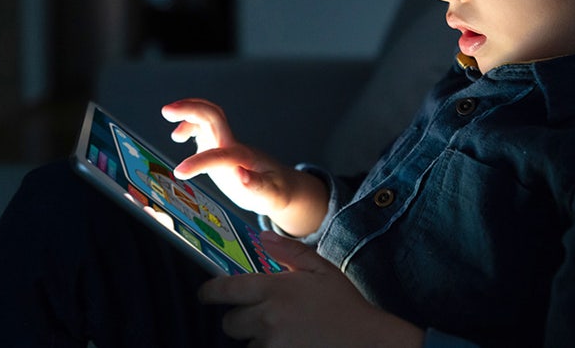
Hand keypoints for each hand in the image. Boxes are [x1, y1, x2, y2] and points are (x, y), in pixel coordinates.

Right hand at [163, 99, 326, 234]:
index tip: (180, 172)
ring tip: (169, 117)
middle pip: (214, 117)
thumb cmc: (276, 191)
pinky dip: (189, 124)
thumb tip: (242, 176)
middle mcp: (233, 146)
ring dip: (189, 112)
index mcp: (244, 157)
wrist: (280, 186)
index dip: (199, 162)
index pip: (219, 154)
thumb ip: (257, 186)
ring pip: (208, 117)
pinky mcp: (219, 148)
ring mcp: (225, 144)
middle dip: (191, 110)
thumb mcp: (272, 194)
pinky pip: (203, 127)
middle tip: (167, 110)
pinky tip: (179, 135)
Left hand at [199, 231, 424, 347]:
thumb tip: (262, 236)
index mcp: (275, 289)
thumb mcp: (322, 270)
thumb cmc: (346, 306)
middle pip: (230, 323)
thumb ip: (290, 251)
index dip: (209, 292)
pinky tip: (288, 345)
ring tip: (283, 335)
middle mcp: (268, 317)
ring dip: (257, 340)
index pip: (224, 290)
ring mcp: (272, 345)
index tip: (206, 294)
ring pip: (245, 344)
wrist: (368, 342)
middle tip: (260, 318)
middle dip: (240, 320)